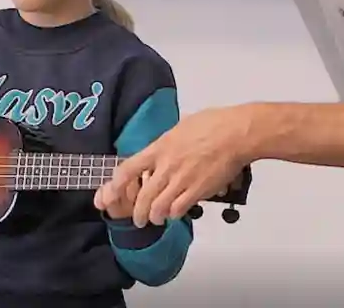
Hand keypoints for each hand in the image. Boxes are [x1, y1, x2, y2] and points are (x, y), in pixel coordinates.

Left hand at [96, 106, 251, 227]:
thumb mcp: (180, 127)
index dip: (116, 185)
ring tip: (155, 219)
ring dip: (155, 216)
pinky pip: (179, 208)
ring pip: (159, 207)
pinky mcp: (198, 190)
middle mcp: (166, 166)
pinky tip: (175, 214)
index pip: (128, 168)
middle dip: (137, 212)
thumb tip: (167, 146)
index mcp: (159, 148)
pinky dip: (175, 214)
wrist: (234, 134)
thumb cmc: (213, 124)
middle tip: (138, 218)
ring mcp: (181, 180)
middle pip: (143, 196)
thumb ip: (169, 141)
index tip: (109, 193)